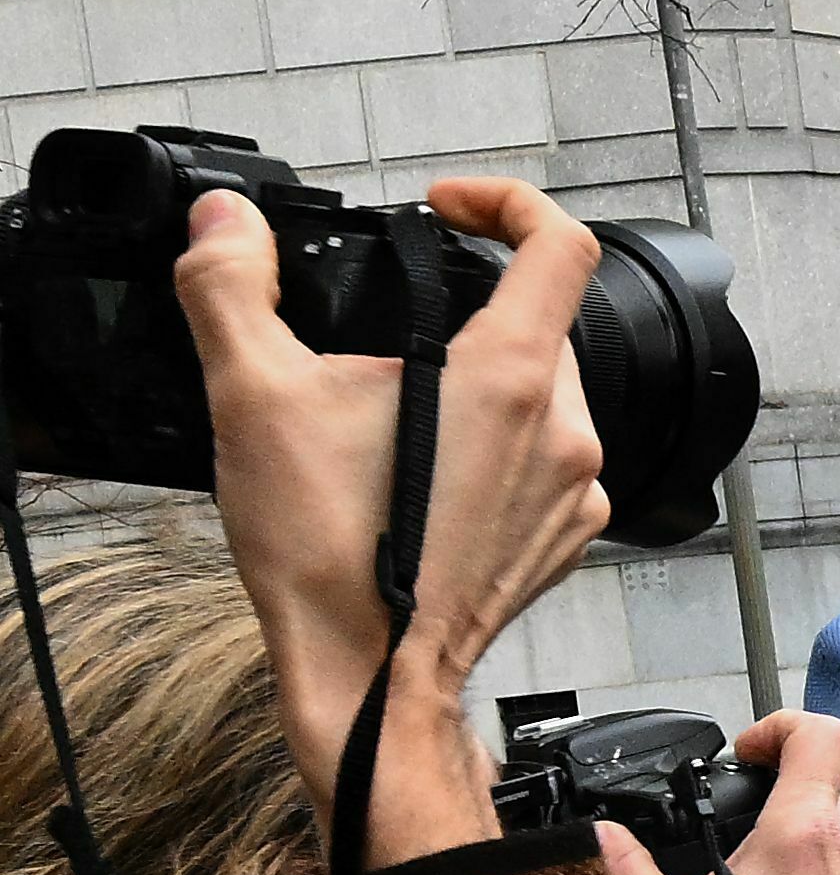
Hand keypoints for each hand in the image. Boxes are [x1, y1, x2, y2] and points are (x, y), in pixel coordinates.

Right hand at [179, 178, 609, 866]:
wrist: (369, 672)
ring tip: (404, 406)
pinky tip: (430, 470)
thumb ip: (231, 287)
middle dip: (475, 307)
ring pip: (548, 397)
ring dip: (484, 383)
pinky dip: (498, 448)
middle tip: (399, 324)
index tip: (451, 206)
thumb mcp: (253, 395)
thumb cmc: (331, 555)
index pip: (561, 245)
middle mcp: (566, 433)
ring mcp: (577, 492)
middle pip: (545, 323)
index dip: (508, 202)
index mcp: (511, 379)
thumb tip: (226, 225)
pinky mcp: (567, 537)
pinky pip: (547, 463)